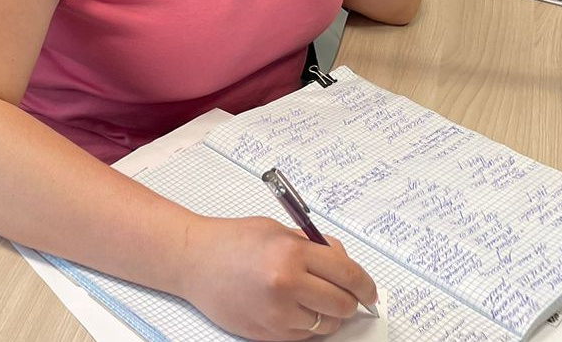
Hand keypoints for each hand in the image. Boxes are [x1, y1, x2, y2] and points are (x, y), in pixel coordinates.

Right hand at [177, 215, 377, 339]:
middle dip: (348, 301)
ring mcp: (276, 313)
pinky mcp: (266, 333)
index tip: (369, 291)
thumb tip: (345, 267)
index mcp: (291, 253)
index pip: (349, 274)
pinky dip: (305, 326)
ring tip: (309, 300)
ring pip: (326, 325)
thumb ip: (314, 247)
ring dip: (326, 315)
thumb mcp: (277, 231)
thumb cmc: (231, 241)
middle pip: (343, 304)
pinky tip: (290, 309)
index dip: (366, 286)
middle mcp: (286, 284)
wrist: (192, 261)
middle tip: (343, 295)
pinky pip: (303, 336)